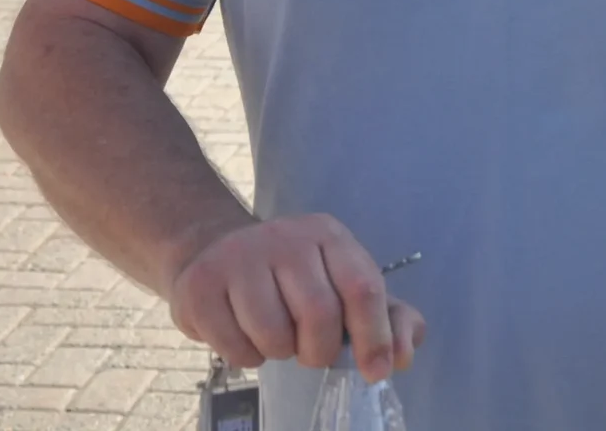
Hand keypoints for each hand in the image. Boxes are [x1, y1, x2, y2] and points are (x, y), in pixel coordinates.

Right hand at [169, 214, 425, 381]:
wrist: (217, 251)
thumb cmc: (291, 278)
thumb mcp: (343, 284)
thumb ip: (386, 318)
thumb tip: (404, 353)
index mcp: (327, 235)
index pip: (362, 287)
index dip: (375, 336)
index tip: (376, 371)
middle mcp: (284, 237)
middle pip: (319, 315)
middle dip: (319, 350)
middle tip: (309, 350)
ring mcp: (238, 257)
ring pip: (274, 335)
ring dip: (279, 352)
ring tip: (274, 335)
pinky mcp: (200, 285)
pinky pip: (234, 347)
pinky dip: (245, 356)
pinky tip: (242, 333)